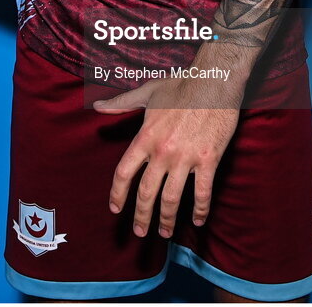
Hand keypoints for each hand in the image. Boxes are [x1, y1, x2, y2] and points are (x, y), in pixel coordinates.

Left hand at [92, 76, 239, 237]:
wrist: (214, 80)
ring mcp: (186, 157)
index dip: (117, 195)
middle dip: (141, 216)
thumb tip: (97, 106)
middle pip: (146, 193)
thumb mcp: (147, 92)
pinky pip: (202, 192)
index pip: (124, 173)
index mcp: (146, 136)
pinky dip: (200, 210)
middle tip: (140, 232)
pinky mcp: (209, 159)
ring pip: (171, 198)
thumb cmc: (180, 85)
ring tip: (164, 232)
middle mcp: (162, 150)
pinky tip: (197, 220)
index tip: (116, 209)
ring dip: (166, 220)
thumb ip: (121, 103)